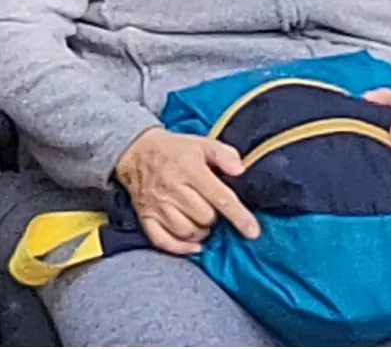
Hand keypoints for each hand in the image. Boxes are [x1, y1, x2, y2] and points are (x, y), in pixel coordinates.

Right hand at [112, 128, 256, 255]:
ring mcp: (157, 206)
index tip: (253, 231)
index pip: (219, 197)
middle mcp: (173, 189)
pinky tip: (193, 245)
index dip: (239, 216)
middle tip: (212, 209)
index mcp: (189, 169)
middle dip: (214, 218)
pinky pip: (163, 241)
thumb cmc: (176, 150)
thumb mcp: (202, 143)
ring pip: (187, 232)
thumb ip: (224, 154)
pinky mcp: (146, 217)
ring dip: (200, 232)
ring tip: (202, 221)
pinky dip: (180, 248)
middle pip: (204, 217)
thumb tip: (240, 171)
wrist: (137, 152)